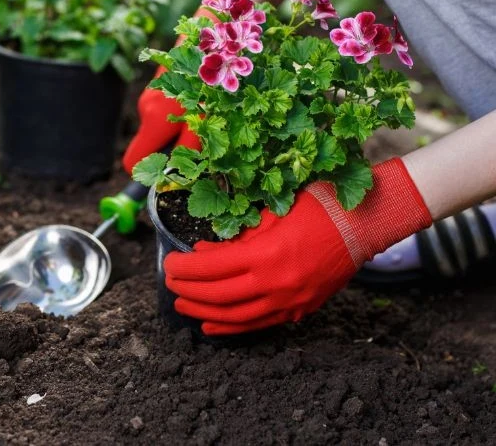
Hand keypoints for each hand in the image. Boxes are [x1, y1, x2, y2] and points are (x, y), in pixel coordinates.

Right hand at [122, 4, 219, 174]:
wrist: (214, 26)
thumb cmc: (212, 74)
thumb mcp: (206, 119)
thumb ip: (191, 150)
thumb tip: (178, 179)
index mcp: (152, 120)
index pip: (132, 163)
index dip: (147, 176)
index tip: (169, 179)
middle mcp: (147, 107)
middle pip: (152, 145)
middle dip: (174, 151)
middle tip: (206, 147)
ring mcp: (153, 93)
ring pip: (164, 127)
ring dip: (185, 129)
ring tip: (213, 116)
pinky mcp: (164, 82)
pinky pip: (170, 110)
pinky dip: (186, 112)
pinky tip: (208, 99)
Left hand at [164, 159, 432, 335]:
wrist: (366, 225)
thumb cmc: (321, 208)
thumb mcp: (274, 212)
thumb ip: (238, 236)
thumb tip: (203, 252)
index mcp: (267, 254)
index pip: (213, 268)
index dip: (186, 270)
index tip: (169, 265)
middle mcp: (276, 283)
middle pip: (219, 296)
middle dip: (188, 292)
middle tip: (169, 285)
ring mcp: (289, 301)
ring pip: (236, 316)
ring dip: (203, 313)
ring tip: (182, 306)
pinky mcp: (300, 310)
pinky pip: (259, 324)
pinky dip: (232, 327)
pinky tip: (212, 326)